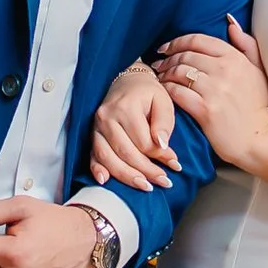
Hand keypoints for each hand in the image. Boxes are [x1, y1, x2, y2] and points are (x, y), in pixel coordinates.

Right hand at [89, 58, 179, 194]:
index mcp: (126, 108)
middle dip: (146, 171)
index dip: (160, 156)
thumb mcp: (163, 101)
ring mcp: (96, 127)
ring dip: (127, 176)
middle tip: (164, 182)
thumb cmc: (147, 93)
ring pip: (108, 158)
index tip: (175, 164)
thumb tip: (162, 146)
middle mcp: (107, 118)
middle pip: (126, 153)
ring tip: (145, 186)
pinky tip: (105, 181)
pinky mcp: (92, 135)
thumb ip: (164, 123)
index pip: (143, 142)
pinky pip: (92, 155)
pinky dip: (98, 170)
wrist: (127, 80)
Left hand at [156, 20, 267, 172]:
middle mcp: (225, 70)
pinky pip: (177, 92)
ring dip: (165, 73)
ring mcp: (215, 90)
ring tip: (160, 77)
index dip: (177, 41)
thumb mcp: (257, 69)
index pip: (198, 40)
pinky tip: (163, 91)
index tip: (166, 47)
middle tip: (159, 64)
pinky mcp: (205, 109)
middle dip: (168, 58)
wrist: (259, 138)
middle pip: (185, 55)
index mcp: (235, 58)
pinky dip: (167, 89)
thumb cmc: (257, 104)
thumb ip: (245, 43)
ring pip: (179, 72)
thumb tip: (229, 21)